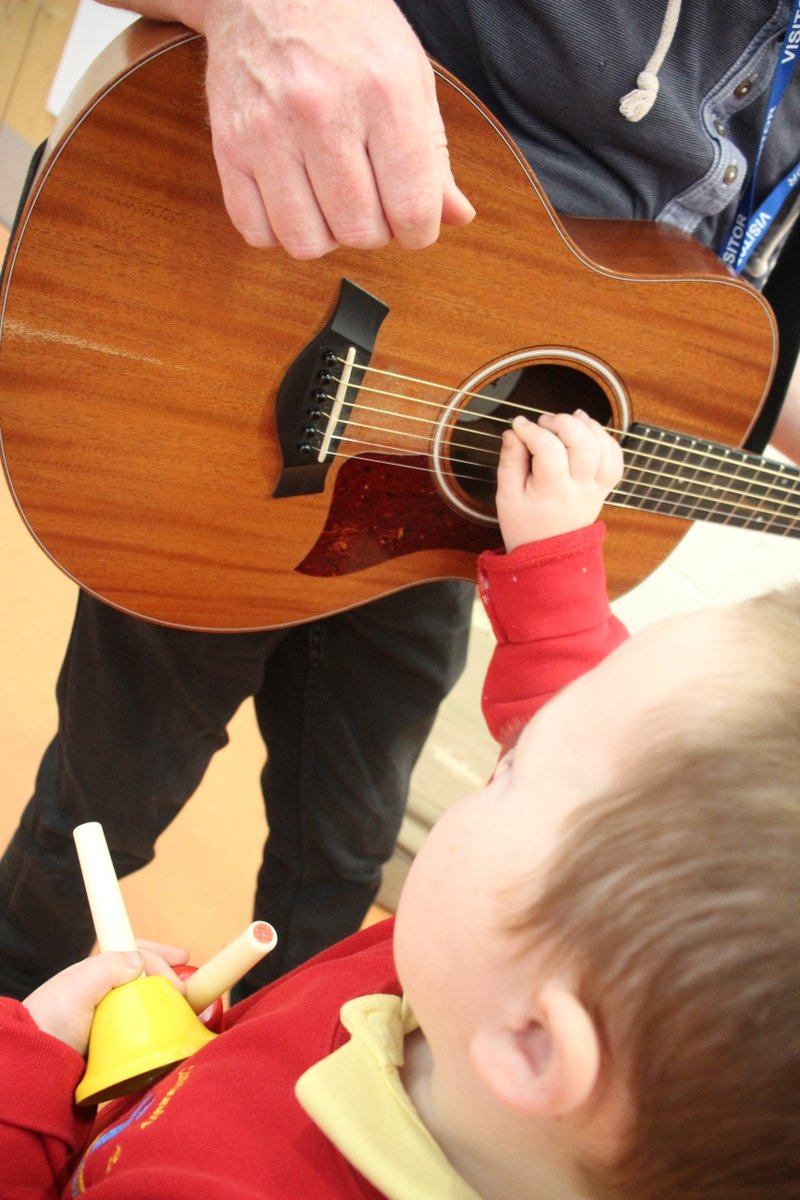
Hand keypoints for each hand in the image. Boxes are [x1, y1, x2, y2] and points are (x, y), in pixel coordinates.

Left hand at [22, 942, 190, 1055]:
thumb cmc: (50, 1022)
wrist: (33, 1065)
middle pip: (145, 976)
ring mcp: (109, 1017)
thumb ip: (107, 969)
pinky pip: (142, 1028)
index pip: (134, 951)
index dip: (159, 953)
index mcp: (96, 972)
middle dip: (169, 976)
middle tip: (188, 986)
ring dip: (167, 1002)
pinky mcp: (113, 1042)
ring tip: (186, 1007)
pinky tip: (169, 1030)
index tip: (182, 957)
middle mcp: (104, 991)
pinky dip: (159, 1027)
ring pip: (146, 1002)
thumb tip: (140, 961)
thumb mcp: (77, 988)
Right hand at [195, 0, 474, 255]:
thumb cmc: (349, 31)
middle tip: (370, 203)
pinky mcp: (229, 144)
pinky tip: (294, 201)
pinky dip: (278, 232)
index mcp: (383, 94)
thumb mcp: (411, 79)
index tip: (412, 220)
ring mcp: (268, 130)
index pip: (411, 209)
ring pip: (305, 242)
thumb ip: (434, 156)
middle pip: (359, 232)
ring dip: (326, 236)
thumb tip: (456, 217)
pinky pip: (256, 230)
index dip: (418, 231)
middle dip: (374, 232)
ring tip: (330, 203)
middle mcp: (323, 111)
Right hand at [496, 411, 623, 550]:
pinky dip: (607, 441)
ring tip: (571, 419)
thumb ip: (510, 462)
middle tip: (545, 422)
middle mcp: (580, 490)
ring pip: (606, 450)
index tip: (518, 425)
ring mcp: (596, 490)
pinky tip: (589, 433)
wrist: (549, 559)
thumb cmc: (525, 529)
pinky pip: (616, 461)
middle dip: (565, 423)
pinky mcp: (603, 489)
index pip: (548, 449)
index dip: (532, 430)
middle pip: (585, 445)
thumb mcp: (507, 497)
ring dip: (590, 427)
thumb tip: (512, 433)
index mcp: (552, 493)